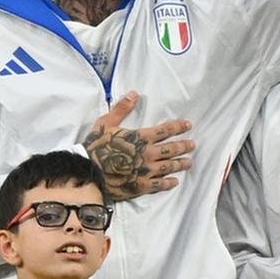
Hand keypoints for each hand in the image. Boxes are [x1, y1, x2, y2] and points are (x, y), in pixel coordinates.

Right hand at [79, 92, 193, 201]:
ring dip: (180, 163)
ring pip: (169, 166)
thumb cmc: (95, 146)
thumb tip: (134, 93)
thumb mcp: (105, 123)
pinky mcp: (140, 185)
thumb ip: (121, 108)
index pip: (165, 130)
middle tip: (192, 145)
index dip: (178, 127)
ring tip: (188, 162)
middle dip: (183, 146)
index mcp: (141, 137)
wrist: (87, 170)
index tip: (188, 125)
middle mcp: (147, 154)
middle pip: (171, 149)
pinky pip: (158, 185)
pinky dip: (168, 183)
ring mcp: (145, 170)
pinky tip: (174, 181)